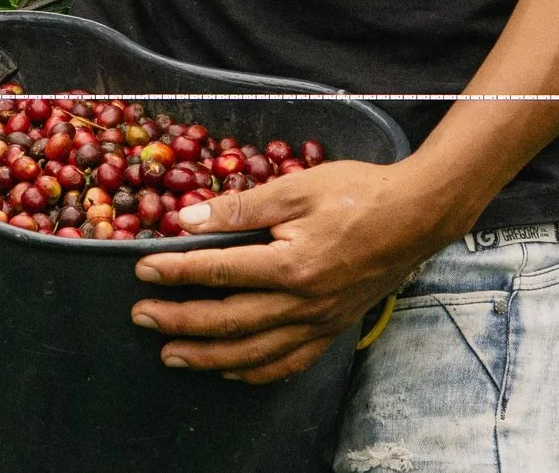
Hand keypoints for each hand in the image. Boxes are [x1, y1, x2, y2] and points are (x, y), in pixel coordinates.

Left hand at [128, 157, 462, 382]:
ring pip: (255, 351)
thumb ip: (240, 208)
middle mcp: (305, 302)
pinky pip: (290, 361)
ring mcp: (321, 321)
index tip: (143, 271)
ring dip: (209, 356)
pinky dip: (256, 371)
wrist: (418, 216)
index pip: (220, 271)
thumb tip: (187, 219)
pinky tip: (231, 371)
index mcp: (293, 264)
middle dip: (180, 321)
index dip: (177, 271)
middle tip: (141, 317)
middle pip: (230, 320)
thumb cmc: (358, 194)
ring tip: (171, 355)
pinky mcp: (334, 328)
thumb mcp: (295, 188)